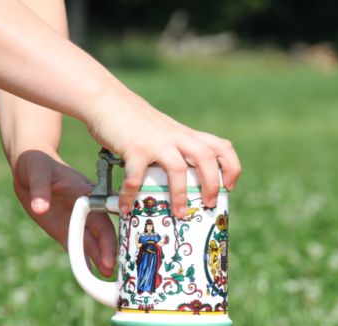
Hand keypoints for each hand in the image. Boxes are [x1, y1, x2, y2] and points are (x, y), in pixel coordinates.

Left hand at [12, 150, 116, 276]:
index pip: (102, 221)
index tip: (110, 257)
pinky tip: (90, 274)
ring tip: (106, 277)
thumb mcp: (37, 173)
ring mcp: (76, 222)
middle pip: (101, 235)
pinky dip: (83, 260)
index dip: (107, 240)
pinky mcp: (64, 230)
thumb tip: (40, 208)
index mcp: (87, 195)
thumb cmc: (36, 163)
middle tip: (113, 272)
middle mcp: (86, 211)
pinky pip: (76, 247)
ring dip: (99, 259)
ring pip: (91, 244)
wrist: (28, 168)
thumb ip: (40, 190)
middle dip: (108, 254)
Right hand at [88, 89, 241, 217]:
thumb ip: (176, 150)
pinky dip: (131, 195)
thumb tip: (182, 182)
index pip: (221, 147)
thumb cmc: (136, 122)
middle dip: (212, 184)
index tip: (229, 186)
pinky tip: (125, 207)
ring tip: (178, 214)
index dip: (231, 167)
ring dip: (180, 194)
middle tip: (209, 204)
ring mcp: (156, 142)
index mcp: (187, 135)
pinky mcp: (134, 148)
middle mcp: (176, 137)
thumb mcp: (166, 133)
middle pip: (206, 157)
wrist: (107, 99)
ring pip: (177, 168)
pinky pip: (135, 177)